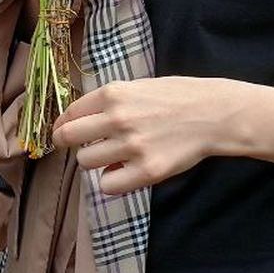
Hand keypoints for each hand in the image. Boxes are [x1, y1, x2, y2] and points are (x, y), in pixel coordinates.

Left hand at [53, 77, 230, 194]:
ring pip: (86, 162)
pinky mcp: (147, 171)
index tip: (61, 133)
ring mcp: (131, 146)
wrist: (212, 113)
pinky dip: (112, 181)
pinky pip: (108, 185)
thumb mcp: (136, 87)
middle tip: (74, 148)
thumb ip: (108, 104)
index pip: (69, 114)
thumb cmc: (175, 97)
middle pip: (68, 138)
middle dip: (66, 144)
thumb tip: (79, 124)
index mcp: (113, 94)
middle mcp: (118, 119)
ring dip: (94, 162)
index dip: (61, 125)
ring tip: (112, 156)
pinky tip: (124, 171)